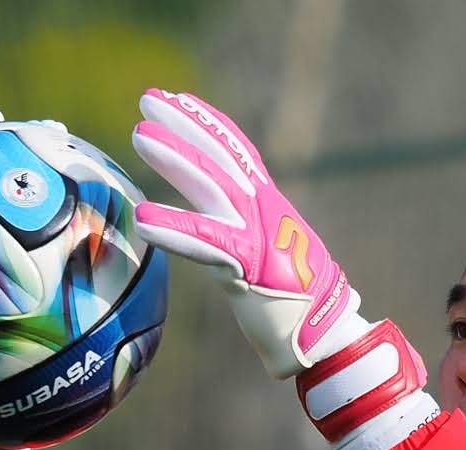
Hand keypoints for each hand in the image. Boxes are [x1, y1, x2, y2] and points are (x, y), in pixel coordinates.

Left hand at [129, 90, 433, 449]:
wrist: (326, 333)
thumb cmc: (294, 299)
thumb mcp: (268, 253)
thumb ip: (242, 234)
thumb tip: (219, 229)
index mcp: (268, 205)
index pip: (236, 151)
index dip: (208, 122)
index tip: (179, 99)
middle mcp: (263, 210)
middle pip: (220, 155)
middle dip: (184, 124)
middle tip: (147, 99)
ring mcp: (257, 234)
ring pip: (212, 185)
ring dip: (175, 158)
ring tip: (138, 135)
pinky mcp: (249, 266)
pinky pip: (206, 242)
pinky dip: (175, 229)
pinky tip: (143, 219)